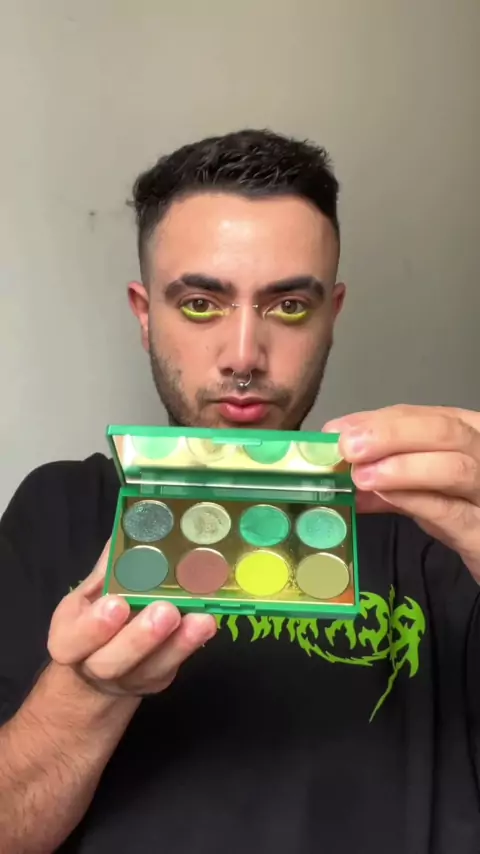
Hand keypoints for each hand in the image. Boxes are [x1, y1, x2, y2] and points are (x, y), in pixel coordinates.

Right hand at [47, 541, 216, 696]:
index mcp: (68, 639)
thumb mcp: (90, 593)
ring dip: (179, 643)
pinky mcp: (158, 679)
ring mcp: (130, 677)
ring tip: (200, 619)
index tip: (117, 603)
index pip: (73, 639)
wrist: (96, 673)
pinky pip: (174, 665)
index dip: (95, 625)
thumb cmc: (95, 618)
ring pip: (151, 667)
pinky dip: (192, 644)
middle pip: (113, 661)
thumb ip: (107, 569)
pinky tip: (207, 622)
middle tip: (166, 610)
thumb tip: (129, 525)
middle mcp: (95, 664)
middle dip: (142, 636)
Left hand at [324, 404, 479, 581]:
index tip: (338, 431)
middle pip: (445, 431)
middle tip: (348, 446)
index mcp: (470, 433)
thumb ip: (386, 475)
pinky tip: (385, 497)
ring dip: (402, 468)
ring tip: (361, 475)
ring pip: (454, 468)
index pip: (425, 415)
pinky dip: (414, 501)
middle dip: (391, 435)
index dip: (380, 421)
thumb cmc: (463, 510)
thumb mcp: (424, 485)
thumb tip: (339, 466)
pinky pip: (451, 512)